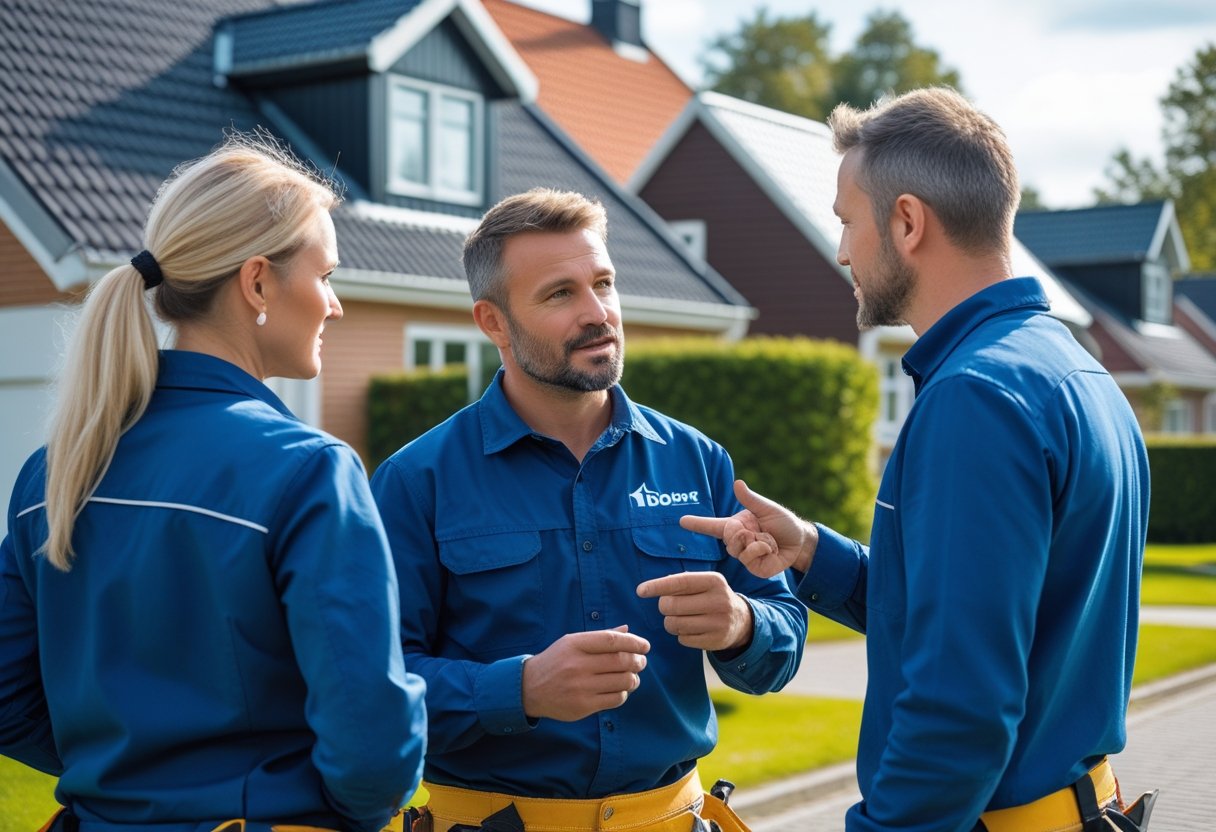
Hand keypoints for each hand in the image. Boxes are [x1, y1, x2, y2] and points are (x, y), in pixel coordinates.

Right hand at [521, 626, 649, 721]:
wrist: (530, 688)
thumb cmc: (556, 661)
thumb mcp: (572, 642)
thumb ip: (599, 637)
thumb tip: (627, 630)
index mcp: (575, 645)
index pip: (612, 640)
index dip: (634, 642)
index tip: (645, 646)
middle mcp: (577, 665)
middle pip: (621, 661)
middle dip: (638, 661)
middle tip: (642, 661)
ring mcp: (580, 687)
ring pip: (622, 681)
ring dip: (634, 678)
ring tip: (633, 676)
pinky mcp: (583, 706)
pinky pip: (615, 699)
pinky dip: (624, 693)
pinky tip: (621, 689)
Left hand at [635, 571, 753, 651]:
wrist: (741, 621)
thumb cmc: (712, 597)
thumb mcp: (704, 583)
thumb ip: (681, 582)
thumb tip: (651, 588)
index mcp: (714, 581)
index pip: (679, 582)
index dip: (657, 586)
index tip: (640, 591)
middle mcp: (719, 601)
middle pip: (672, 605)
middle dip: (664, 607)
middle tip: (669, 607)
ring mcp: (718, 623)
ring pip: (674, 624)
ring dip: (670, 622)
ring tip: (680, 618)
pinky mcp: (715, 641)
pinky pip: (683, 639)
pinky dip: (681, 635)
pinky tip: (691, 629)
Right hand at [679, 479, 817, 577]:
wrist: (800, 542)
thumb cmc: (783, 523)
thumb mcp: (767, 508)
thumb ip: (750, 499)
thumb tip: (737, 483)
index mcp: (737, 526)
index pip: (712, 526)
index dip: (697, 524)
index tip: (681, 521)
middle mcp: (738, 542)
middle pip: (728, 539)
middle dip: (744, 533)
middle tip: (760, 530)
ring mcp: (745, 557)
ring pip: (739, 550)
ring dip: (758, 541)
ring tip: (769, 540)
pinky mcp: (754, 568)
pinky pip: (750, 559)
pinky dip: (763, 550)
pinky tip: (771, 549)